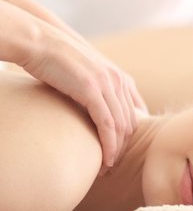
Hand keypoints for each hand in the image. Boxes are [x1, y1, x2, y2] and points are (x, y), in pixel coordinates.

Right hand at [0, 0, 146, 169]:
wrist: (39, 42)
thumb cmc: (56, 62)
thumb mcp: (84, 78)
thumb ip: (96, 93)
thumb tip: (93, 113)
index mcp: (121, 78)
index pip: (135, 114)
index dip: (128, 137)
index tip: (117, 153)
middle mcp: (119, 81)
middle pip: (130, 124)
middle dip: (122, 148)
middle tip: (111, 167)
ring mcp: (108, 84)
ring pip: (121, 127)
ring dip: (115, 151)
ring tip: (106, 169)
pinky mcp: (93, 90)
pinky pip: (108, 125)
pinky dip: (109, 145)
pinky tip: (105, 160)